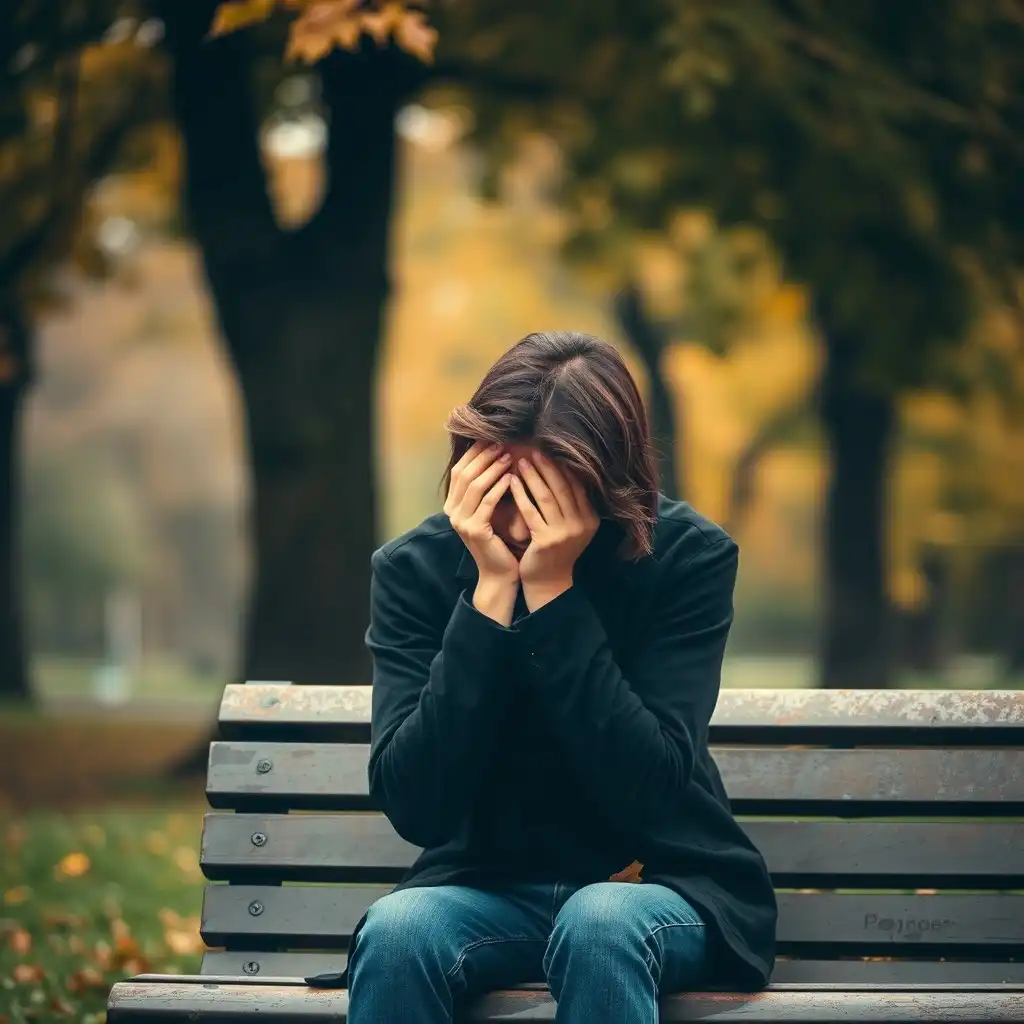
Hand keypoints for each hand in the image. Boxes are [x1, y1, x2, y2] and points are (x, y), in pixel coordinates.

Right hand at [444, 443, 518, 585]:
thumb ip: (486, 488)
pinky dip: (499, 487)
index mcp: (453, 505)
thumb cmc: (499, 541)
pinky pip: (487, 502)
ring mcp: (461, 522)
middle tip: (502, 443)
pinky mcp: (474, 530)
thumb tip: (496, 455)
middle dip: (483, 457)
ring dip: (492, 468)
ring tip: (508, 456)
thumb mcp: (489, 511)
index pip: (459, 471)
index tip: (492, 439)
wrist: (500, 574)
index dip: (474, 454)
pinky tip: (511, 478)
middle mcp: (452, 512)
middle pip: (464, 474)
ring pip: (474, 485)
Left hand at [509, 451, 599, 609]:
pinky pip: (530, 511)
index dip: (563, 466)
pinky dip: (520, 494)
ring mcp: (564, 533)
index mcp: (590, 518)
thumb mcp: (571, 526)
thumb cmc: (556, 550)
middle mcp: (580, 525)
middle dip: (547, 466)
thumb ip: (571, 503)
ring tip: (521, 461)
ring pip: (545, 497)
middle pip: (562, 487)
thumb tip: (563, 467)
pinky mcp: (545, 541)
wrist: (548, 582)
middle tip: (534, 449)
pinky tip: (512, 481)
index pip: (577, 485)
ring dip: (532, 476)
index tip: (550, 449)